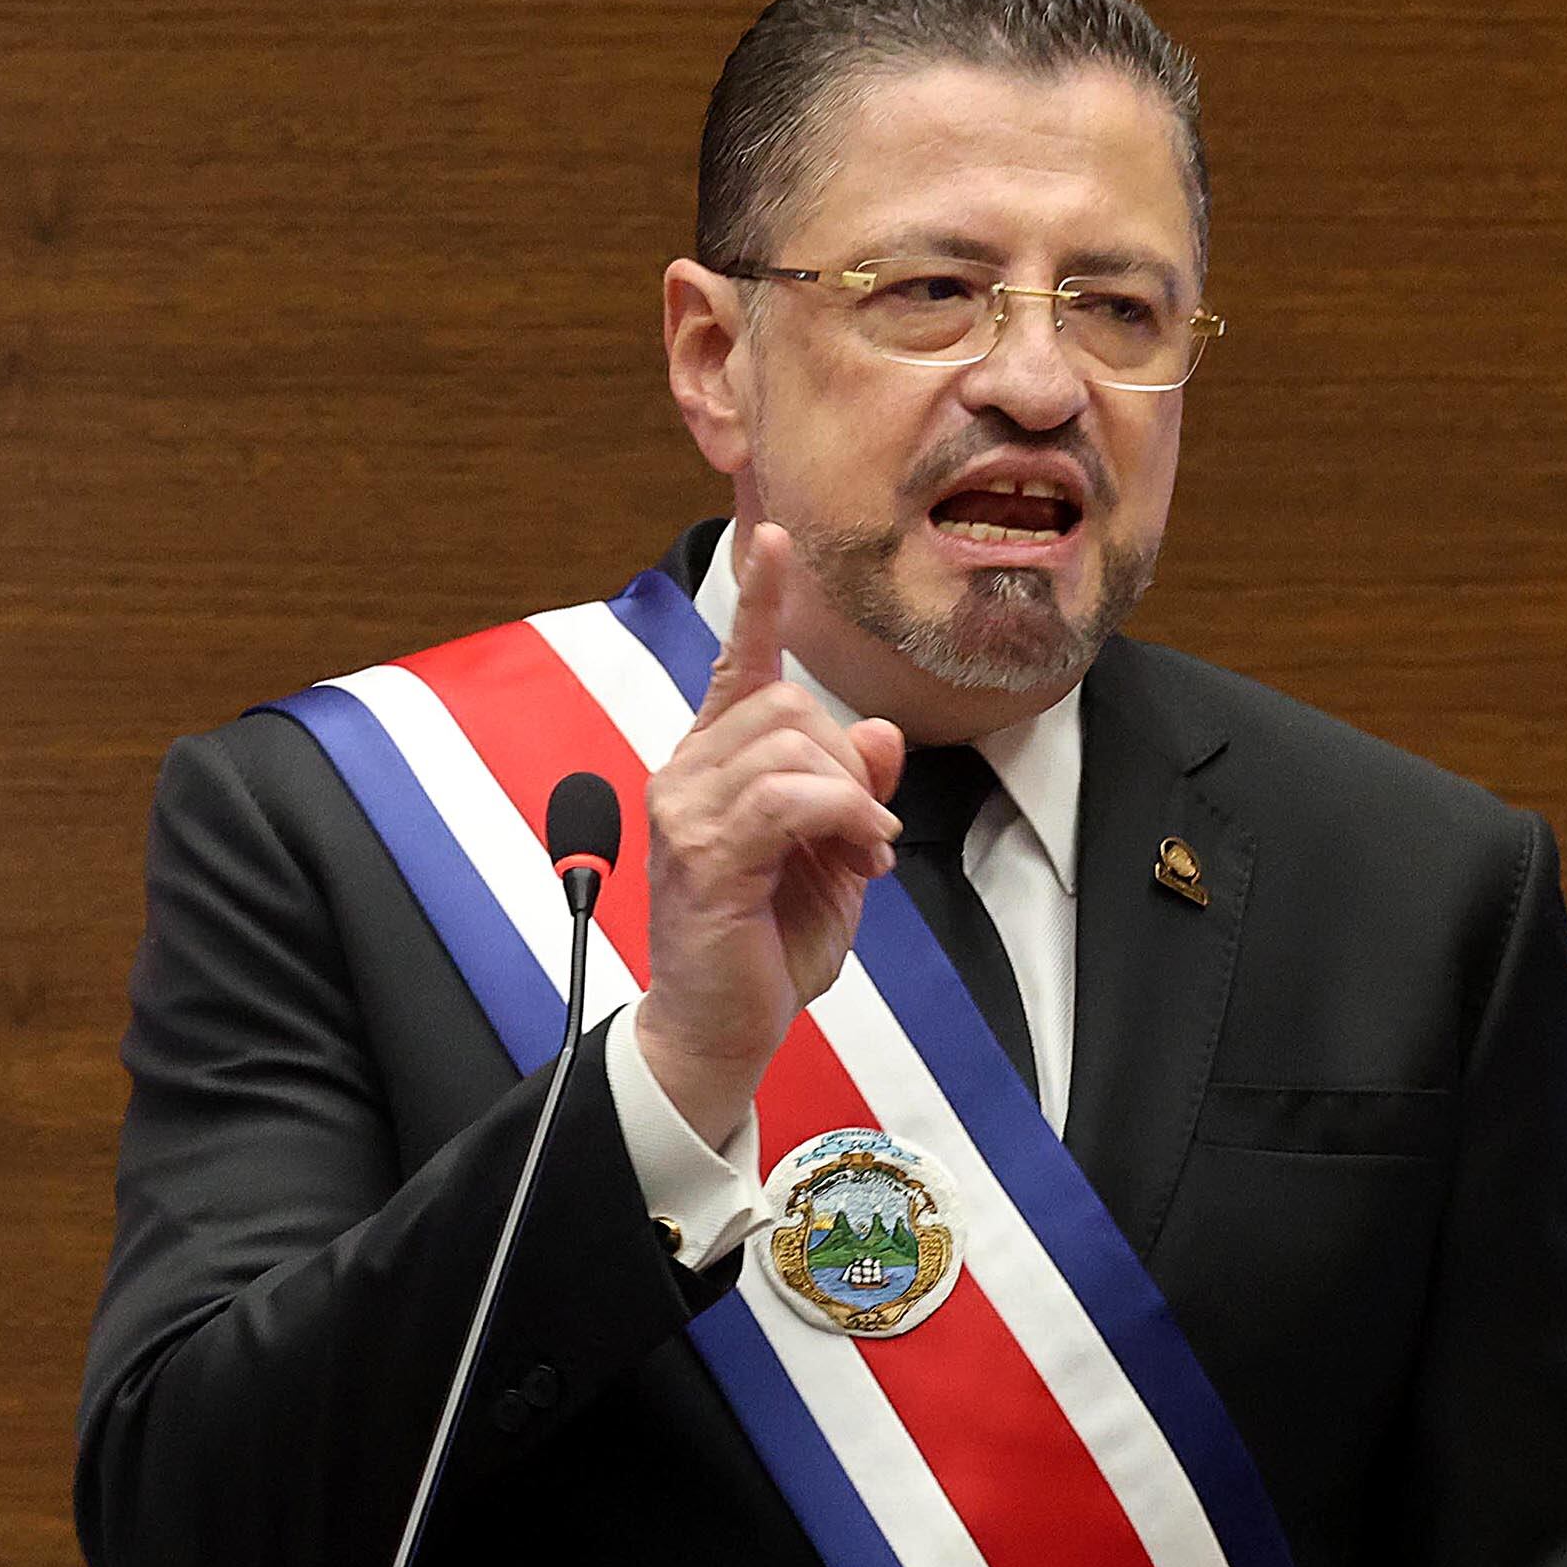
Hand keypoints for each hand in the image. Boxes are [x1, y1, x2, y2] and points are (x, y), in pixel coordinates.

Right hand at [636, 523, 903, 1149]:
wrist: (722, 1029)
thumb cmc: (765, 945)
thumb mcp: (833, 854)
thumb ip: (852, 788)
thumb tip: (880, 733)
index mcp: (711, 765)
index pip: (736, 666)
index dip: (759, 601)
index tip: (773, 538)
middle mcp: (686, 773)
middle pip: (790, 704)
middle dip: (849, 761)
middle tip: (869, 832)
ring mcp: (686, 810)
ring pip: (794, 743)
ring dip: (852, 797)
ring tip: (861, 853)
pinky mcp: (704, 853)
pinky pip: (792, 796)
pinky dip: (845, 815)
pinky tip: (858, 853)